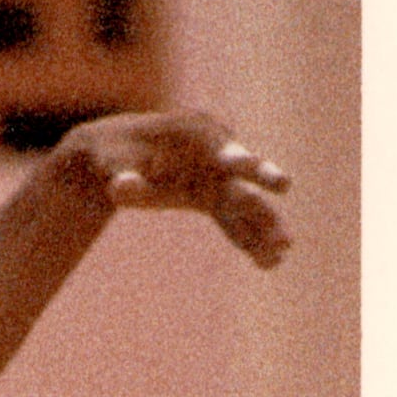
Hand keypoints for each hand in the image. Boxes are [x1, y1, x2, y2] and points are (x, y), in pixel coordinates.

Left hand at [59, 110, 292, 268]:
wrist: (116, 155)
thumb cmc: (113, 155)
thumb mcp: (112, 161)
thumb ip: (122, 174)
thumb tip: (119, 188)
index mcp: (193, 133)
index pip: (217, 145)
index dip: (232, 155)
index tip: (245, 163)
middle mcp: (214, 152)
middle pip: (243, 172)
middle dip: (263, 181)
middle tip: (284, 185)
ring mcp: (217, 177)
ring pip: (246, 203)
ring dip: (265, 225)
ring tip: (282, 250)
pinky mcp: (213, 197)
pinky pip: (235, 222)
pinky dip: (250, 241)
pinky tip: (269, 262)